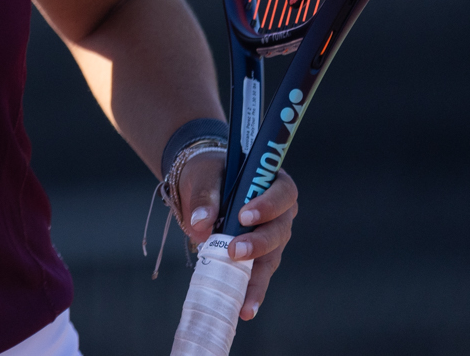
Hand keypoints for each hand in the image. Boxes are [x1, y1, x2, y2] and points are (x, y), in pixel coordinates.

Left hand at [174, 151, 297, 321]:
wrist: (202, 185)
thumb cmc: (209, 174)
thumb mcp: (204, 176)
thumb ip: (205, 196)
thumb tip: (201, 223)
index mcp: (274, 183)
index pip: (282, 193)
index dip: (267, 205)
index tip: (244, 216)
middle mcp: (280, 213)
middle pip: (278, 231)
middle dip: (258, 244)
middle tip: (235, 252)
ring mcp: (272, 236)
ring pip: (270, 259)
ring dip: (257, 280)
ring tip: (244, 301)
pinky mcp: (259, 255)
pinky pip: (257, 274)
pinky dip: (250, 291)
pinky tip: (244, 308)